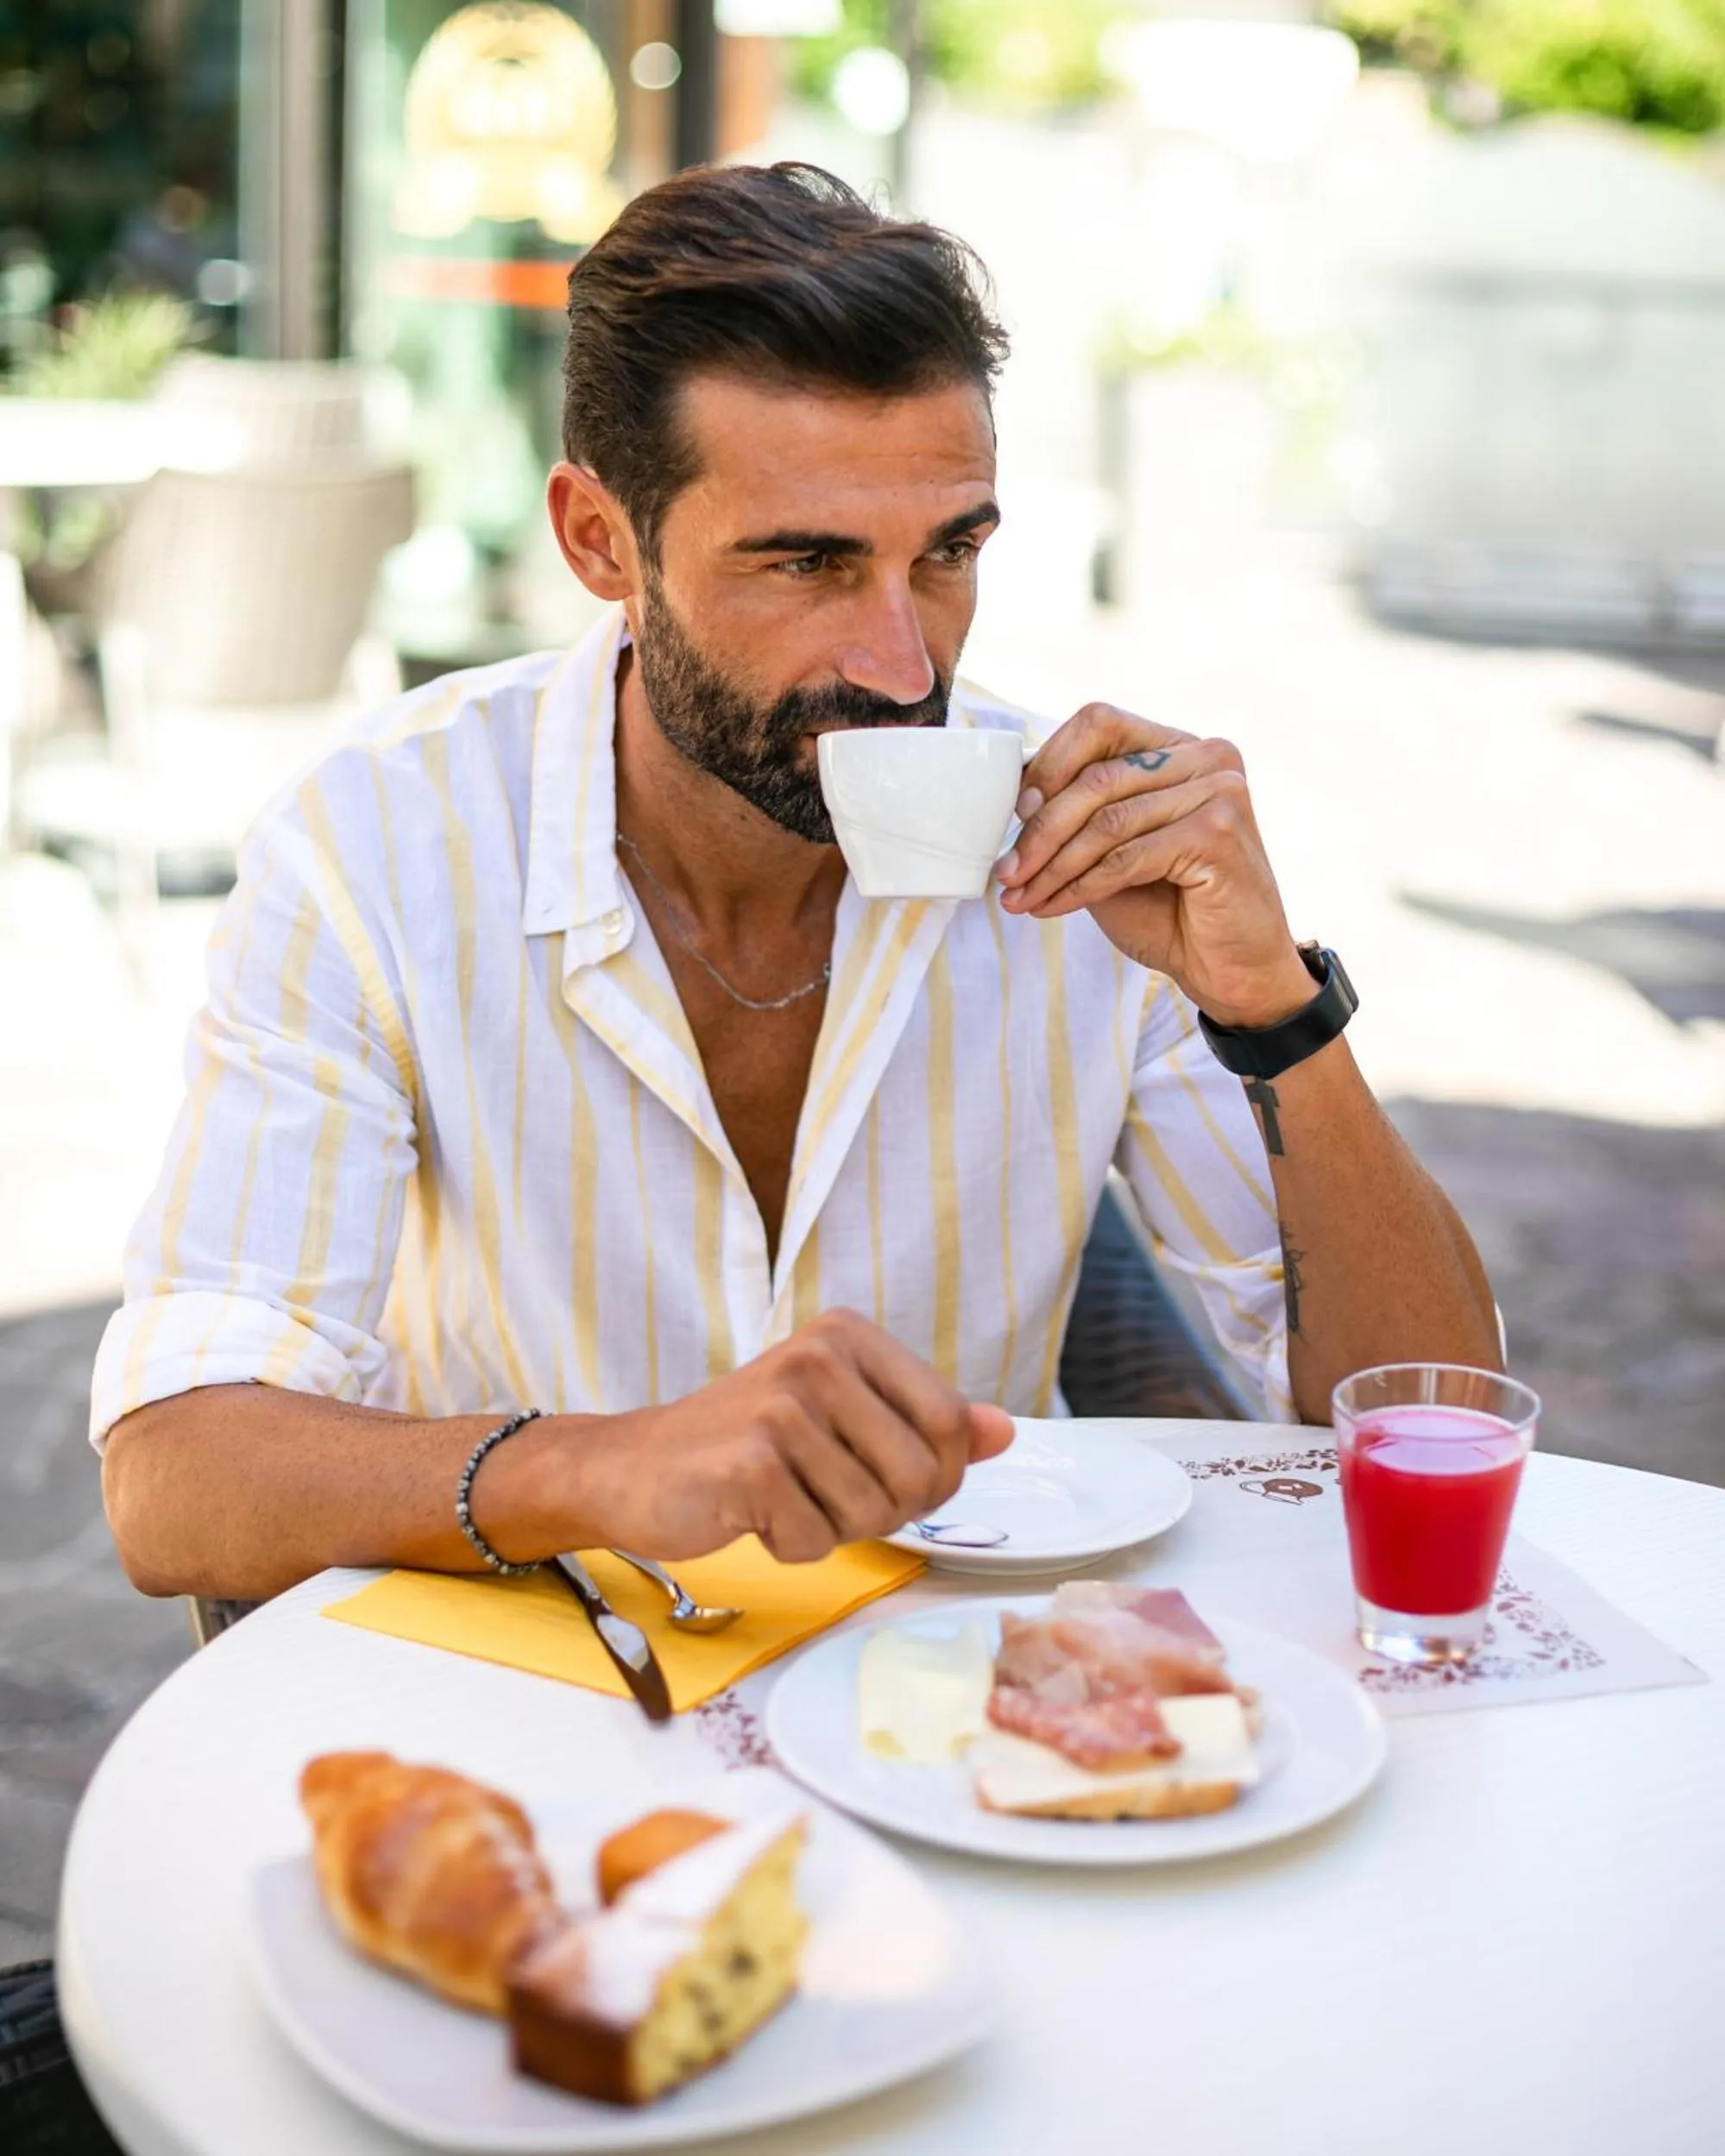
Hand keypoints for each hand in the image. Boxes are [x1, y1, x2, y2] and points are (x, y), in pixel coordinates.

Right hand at [560, 1311, 1014, 1562]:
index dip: (936, 1475)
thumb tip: (1003, 1431)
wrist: (632, 1468)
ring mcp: (783, 1406)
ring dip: (833, 1530)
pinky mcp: (751, 1462)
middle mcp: (819, 1356)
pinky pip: (816, 1539)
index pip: (950, 1421)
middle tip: (828, 1498)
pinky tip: (752, 1514)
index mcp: (849, 1337)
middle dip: (886, 1511)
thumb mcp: (842, 1418)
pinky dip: (790, 1547)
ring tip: (785, 1499)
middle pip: (921, 1472)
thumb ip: (924, 1423)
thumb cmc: (743, 1448)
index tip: (889, 1482)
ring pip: (872, 1513)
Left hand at [996, 703, 1314, 1026]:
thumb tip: (1016, 794)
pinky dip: (1082, 885)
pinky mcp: (1219, 833)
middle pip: (1097, 776)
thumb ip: (1080, 815)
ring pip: (1107, 820)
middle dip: (1040, 830)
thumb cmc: (1170, 911)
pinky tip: (1056, 905)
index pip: (1099, 725)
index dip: (1048, 766)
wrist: (1230, 971)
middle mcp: (1207, 756)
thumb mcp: (1112, 852)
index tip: (1013, 815)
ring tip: (1020, 896)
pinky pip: (1126, 856)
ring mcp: (1219, 791)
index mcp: (1179, 747)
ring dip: (1053, 865)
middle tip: (1006, 872)